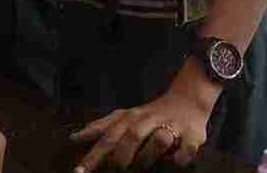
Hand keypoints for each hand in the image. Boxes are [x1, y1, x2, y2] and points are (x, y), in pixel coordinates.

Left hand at [70, 88, 211, 170]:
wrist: (188, 100)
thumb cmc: (150, 115)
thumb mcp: (124, 117)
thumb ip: (102, 127)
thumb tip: (74, 138)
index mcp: (132, 118)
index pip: (108, 136)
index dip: (94, 155)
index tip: (78, 172)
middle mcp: (150, 121)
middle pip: (132, 135)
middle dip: (122, 155)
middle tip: (117, 169)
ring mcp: (172, 127)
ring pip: (159, 140)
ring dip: (149, 156)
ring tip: (143, 166)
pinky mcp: (192, 136)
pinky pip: (186, 149)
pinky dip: (180, 158)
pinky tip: (175, 162)